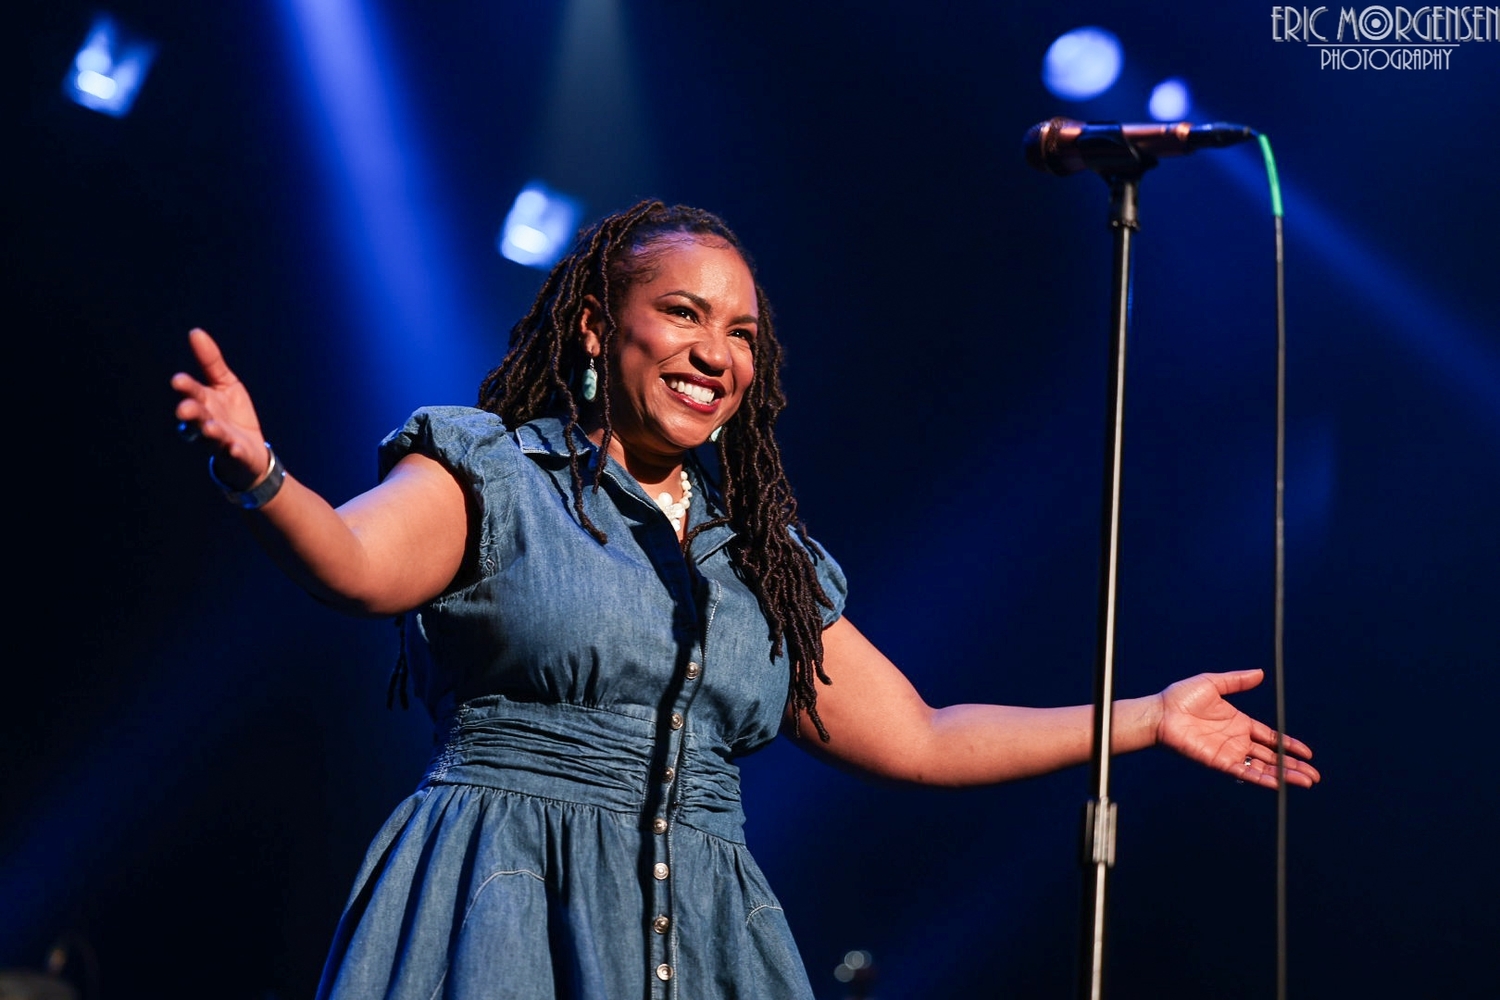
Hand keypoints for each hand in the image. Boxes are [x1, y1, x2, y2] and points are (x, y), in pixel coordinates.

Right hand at [170, 328, 268, 488]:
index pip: (191, 393)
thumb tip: (195, 332)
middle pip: (195, 417)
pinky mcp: (236, 454)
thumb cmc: (232, 413)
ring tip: (211, 428)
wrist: (248, 450)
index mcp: (203, 402)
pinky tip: (235, 448)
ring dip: (210, 432)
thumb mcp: (225, 383)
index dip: (185, 387)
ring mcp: (220, 440)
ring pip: (210, 437)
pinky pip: (233, 453)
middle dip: (190, 413)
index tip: (178, 380)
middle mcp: (206, 422)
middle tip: (184, 409)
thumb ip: (210, 362)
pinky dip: (233, 451)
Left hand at [1155, 669, 1319, 788]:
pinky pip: (1245, 773)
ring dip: (1284, 775)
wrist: (1160, 713)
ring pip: (1262, 768)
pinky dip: (1262, 779)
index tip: (1308, 753)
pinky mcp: (1219, 762)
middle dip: (1293, 765)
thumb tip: (1260, 673)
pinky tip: (1279, 783)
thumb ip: (1237, 681)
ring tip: (1306, 781)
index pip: (1270, 737)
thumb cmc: (1180, 698)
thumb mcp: (1213, 684)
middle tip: (1314, 775)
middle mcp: (1237, 740)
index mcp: (1239, 723)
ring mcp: (1229, 753)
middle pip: (1271, 756)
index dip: (1289, 745)